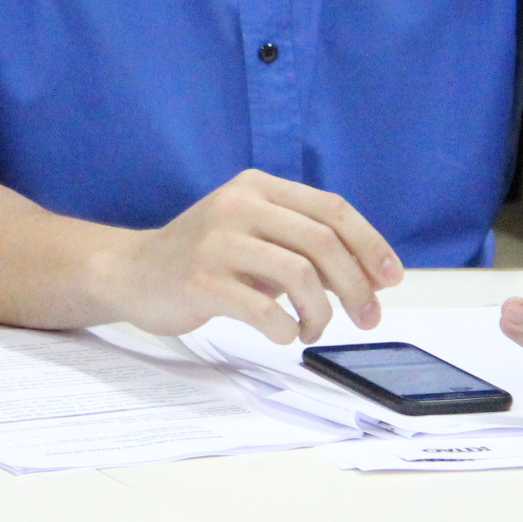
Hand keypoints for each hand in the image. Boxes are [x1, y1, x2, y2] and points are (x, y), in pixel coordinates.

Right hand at [97, 169, 403, 344]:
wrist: (131, 272)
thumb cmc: (204, 259)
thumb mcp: (254, 235)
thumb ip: (304, 245)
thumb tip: (372, 276)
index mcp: (257, 188)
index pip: (332, 209)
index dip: (370, 245)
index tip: (391, 280)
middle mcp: (238, 205)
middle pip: (322, 242)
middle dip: (356, 286)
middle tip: (368, 318)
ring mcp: (217, 241)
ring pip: (300, 275)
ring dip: (321, 313)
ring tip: (313, 329)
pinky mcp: (201, 279)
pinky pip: (264, 309)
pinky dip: (285, 329)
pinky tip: (282, 333)